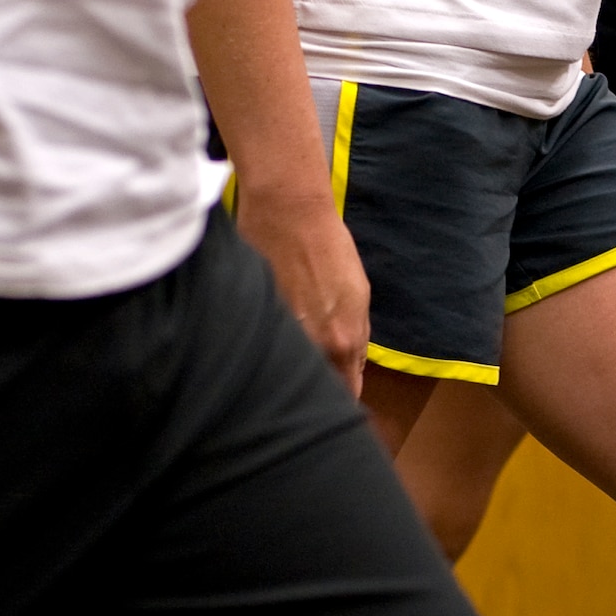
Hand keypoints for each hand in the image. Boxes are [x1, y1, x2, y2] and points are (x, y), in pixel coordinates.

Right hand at [232, 184, 369, 392]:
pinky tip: (269, 336)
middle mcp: (312, 346)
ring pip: (289, 369)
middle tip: (313, 380)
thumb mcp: (359, 296)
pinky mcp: (256, 319)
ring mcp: (282, 334)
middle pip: (316, 386)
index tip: (339, 404)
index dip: (343, 400)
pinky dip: (270, 347)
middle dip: (316, 386)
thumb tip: (352, 368)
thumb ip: (357, 339)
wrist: (288, 211)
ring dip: (291, 368)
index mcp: (342, 343)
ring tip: (289, 358)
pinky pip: (267, 346)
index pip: (346, 392)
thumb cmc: (329, 246)